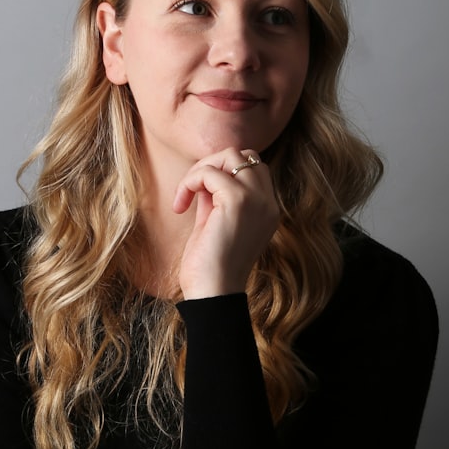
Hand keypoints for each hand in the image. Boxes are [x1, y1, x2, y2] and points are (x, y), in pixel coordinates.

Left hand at [172, 148, 279, 299]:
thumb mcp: (215, 224)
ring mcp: (256, 200)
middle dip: (212, 164)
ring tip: (185, 197)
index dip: (223, 171)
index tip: (200, 196)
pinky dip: (190, 182)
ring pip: (230, 155)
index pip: (253, 167)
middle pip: (244, 155)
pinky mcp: (237, 201)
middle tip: (191, 191)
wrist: (213, 293)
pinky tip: (180, 206)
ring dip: (201, 170)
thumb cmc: (210, 267)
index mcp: (268, 210)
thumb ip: (215, 199)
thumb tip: (204, 176)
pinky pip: (210, 172)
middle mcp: (268, 202)